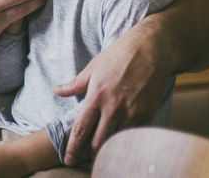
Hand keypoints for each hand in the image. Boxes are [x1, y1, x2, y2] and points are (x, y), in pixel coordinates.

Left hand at [53, 27, 168, 162]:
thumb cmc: (120, 54)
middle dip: (91, 153)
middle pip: (99, 141)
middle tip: (86, 158)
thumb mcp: (94, 66)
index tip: (68, 158)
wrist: (152, 49)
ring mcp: (132, 112)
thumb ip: (75, 84)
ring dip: (108, 150)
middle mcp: (113, 107)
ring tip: (103, 154)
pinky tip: (122, 145)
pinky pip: (135, 136)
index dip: (73, 147)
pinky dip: (127, 142)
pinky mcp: (147, 114)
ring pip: (117, 141)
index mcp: (96, 95)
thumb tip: (57, 91)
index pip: (81, 129)